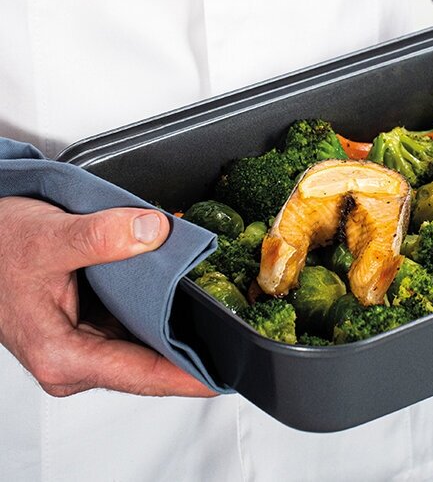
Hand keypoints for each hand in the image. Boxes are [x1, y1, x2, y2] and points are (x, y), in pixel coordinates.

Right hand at [0, 196, 214, 397]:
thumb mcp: (51, 237)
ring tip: (212, 299)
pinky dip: (157, 305)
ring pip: (144, 341)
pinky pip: (135, 321)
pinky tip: (179, 285)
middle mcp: (74, 359)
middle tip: (233, 326)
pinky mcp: (89, 325)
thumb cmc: (0, 246)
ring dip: (175, 321)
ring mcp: (83, 343)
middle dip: (191, 346)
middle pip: (149, 363)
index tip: (224, 374)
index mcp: (62, 356)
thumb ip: (101, 236)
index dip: (187, 377)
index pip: (141, 375)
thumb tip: (153, 231)